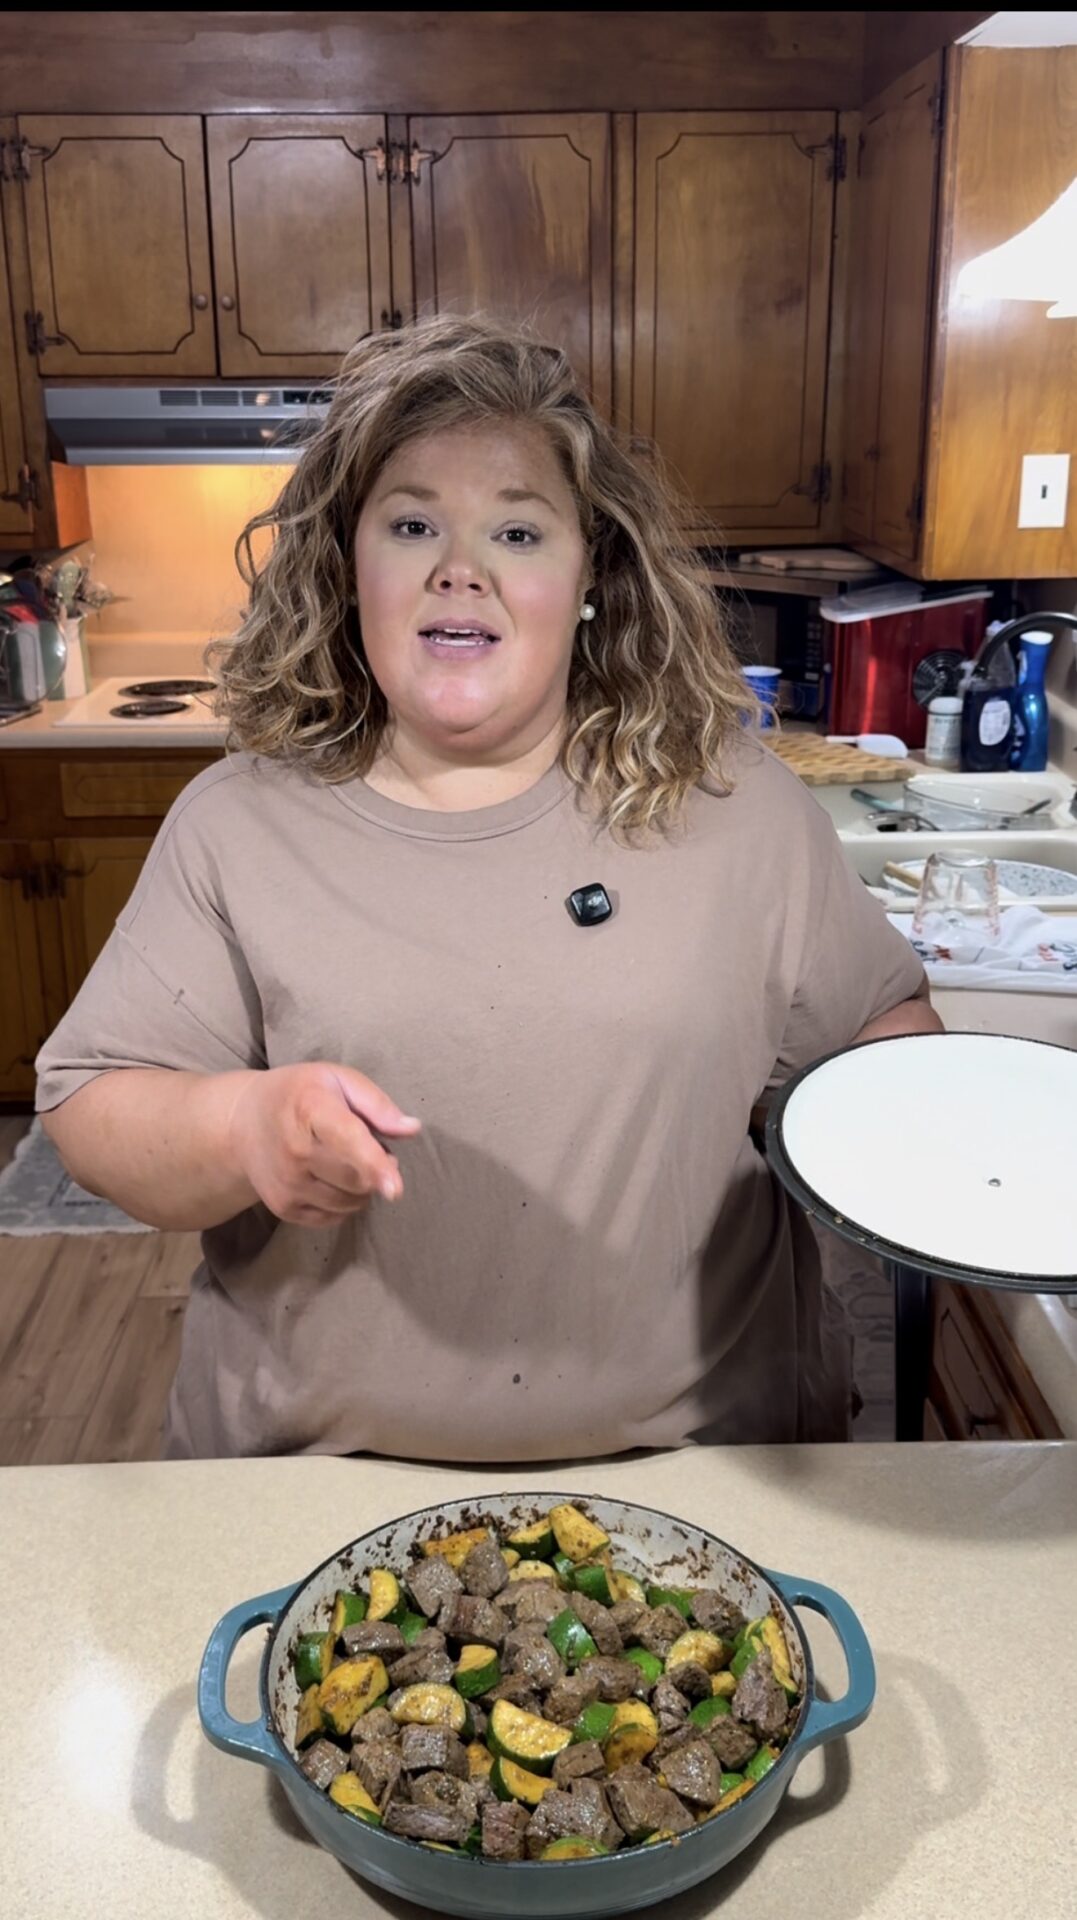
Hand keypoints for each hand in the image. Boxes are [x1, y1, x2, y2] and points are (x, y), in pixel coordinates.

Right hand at [227, 1062, 420, 1226]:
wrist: (241, 1123)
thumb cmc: (300, 1094)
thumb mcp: (337, 1079)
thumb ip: (376, 1103)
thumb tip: (411, 1129)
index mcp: (311, 1109)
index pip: (348, 1140)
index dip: (374, 1164)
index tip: (395, 1188)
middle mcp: (295, 1151)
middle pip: (357, 1178)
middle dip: (376, 1168)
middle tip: (368, 1145)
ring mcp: (286, 1184)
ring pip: (350, 1201)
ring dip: (363, 1187)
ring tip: (347, 1160)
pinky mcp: (283, 1207)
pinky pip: (334, 1217)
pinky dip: (344, 1201)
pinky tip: (331, 1177)